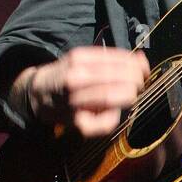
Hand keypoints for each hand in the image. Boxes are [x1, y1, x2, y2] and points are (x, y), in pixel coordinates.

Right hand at [29, 46, 150, 137]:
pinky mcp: (78, 123)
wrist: (37, 94)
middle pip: (120, 80)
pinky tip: (112, 111)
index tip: (144, 69)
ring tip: (129, 94)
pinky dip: (115, 116)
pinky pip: (107, 121)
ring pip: (114, 98)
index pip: (119, 61)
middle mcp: (76, 79)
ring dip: (128, 96)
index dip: (138, 66)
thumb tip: (141, 60)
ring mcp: (76, 101)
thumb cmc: (67, 75)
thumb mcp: (83, 59)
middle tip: (139, 83)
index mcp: (79, 59)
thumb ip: (111, 59)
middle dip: (136, 81)